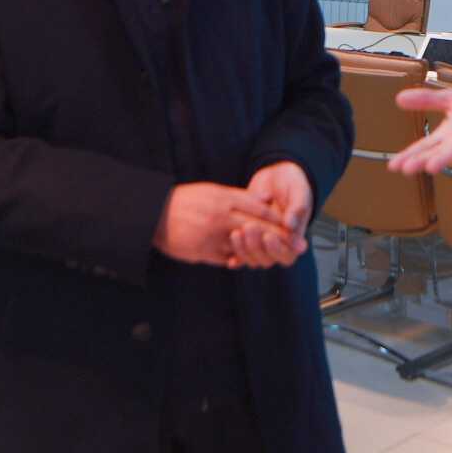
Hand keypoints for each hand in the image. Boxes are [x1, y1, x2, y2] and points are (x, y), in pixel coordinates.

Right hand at [158, 182, 296, 268]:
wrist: (153, 213)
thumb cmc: (185, 200)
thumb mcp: (213, 191)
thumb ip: (237, 198)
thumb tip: (263, 200)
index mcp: (225, 198)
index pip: (260, 209)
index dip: (280, 220)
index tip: (294, 227)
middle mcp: (222, 216)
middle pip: (259, 228)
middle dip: (280, 238)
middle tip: (298, 246)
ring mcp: (213, 235)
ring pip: (246, 247)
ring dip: (261, 252)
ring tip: (275, 256)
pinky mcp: (203, 251)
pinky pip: (227, 259)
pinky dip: (238, 260)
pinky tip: (245, 261)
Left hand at [226, 162, 312, 268]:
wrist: (276, 177)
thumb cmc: (292, 185)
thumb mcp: (299, 192)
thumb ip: (297, 208)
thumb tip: (290, 225)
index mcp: (294, 238)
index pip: (287, 255)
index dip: (277, 249)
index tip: (268, 235)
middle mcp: (278, 245)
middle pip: (266, 260)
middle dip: (256, 246)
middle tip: (249, 227)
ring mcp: (261, 243)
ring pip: (251, 258)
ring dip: (243, 249)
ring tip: (236, 232)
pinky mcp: (247, 239)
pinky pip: (239, 253)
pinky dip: (233, 254)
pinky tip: (227, 252)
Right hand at [387, 84, 451, 175]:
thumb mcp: (450, 99)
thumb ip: (427, 100)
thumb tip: (398, 97)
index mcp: (445, 135)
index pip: (423, 146)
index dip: (408, 155)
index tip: (392, 166)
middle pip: (436, 153)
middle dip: (422, 160)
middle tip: (406, 169)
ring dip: (443, 160)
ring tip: (430, 167)